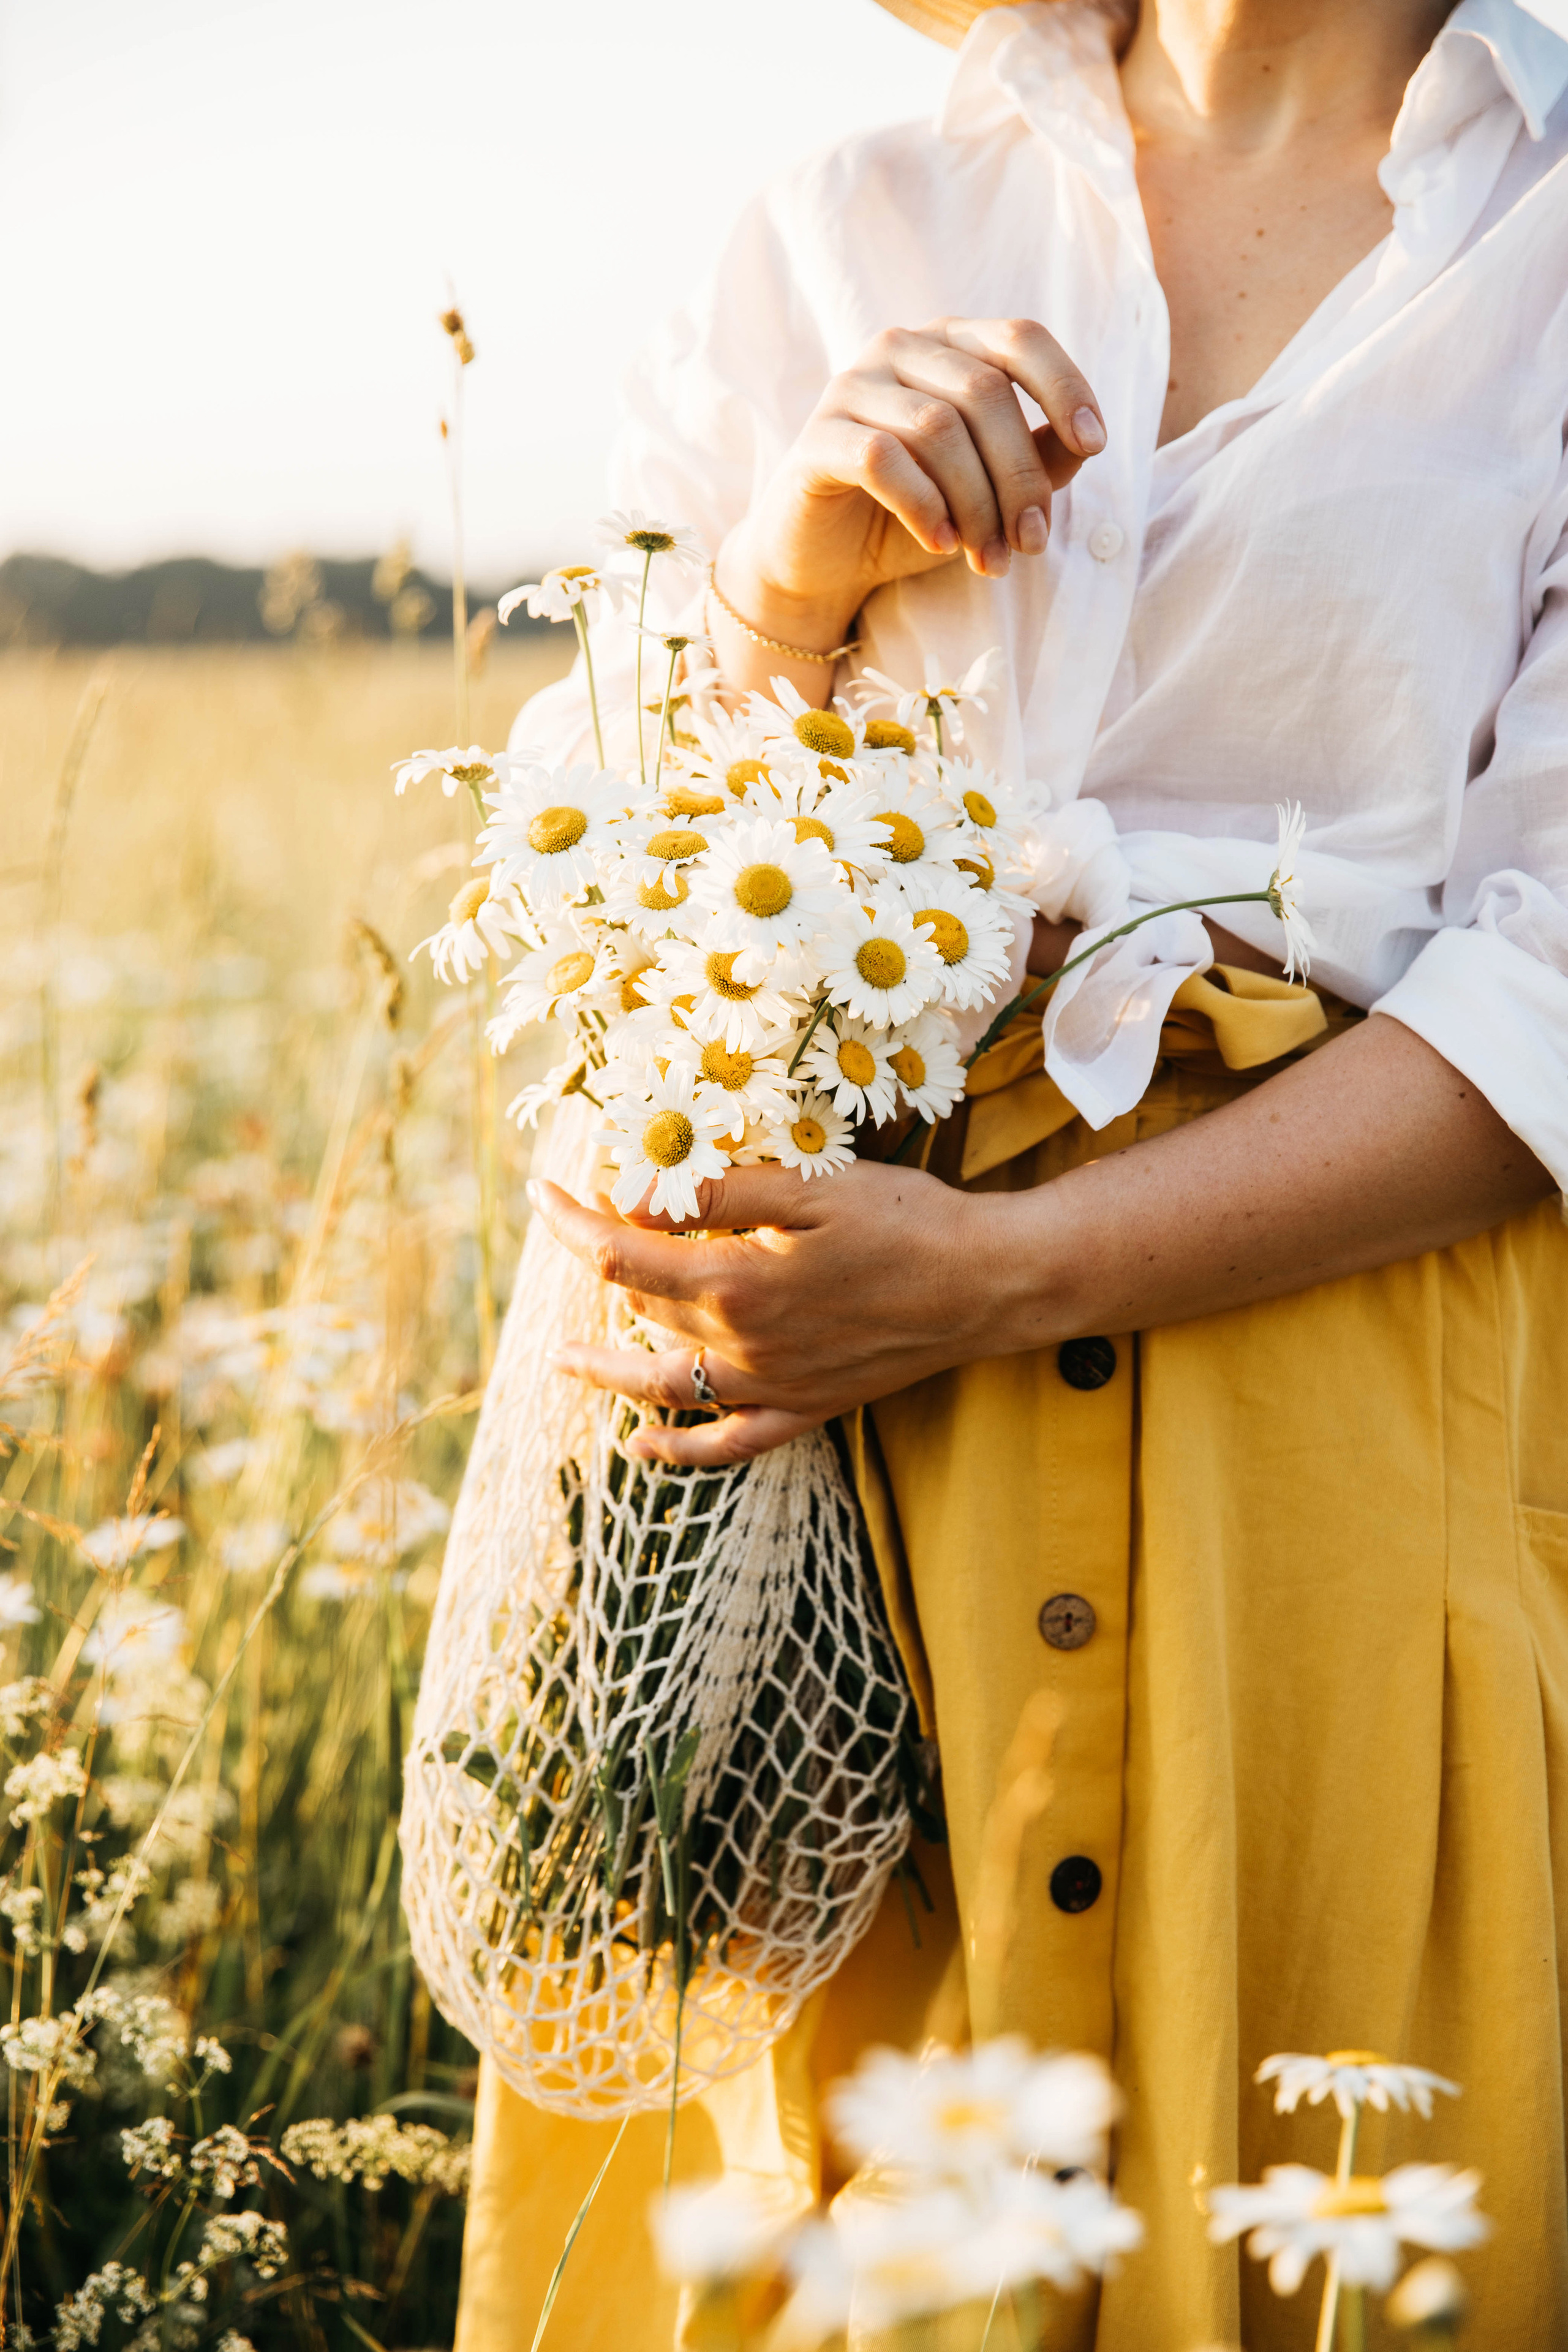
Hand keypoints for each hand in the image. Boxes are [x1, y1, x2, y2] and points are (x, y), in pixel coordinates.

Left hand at [531, 1159, 1033, 1467]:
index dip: (571, 1220)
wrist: (988, 1285)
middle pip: (643, 1304)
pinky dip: (679, 1450)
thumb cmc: (908, 1221)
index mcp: (736, 1281)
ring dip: (608, 1371)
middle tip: (581, 1226)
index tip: (543, 1189)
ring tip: (564, 1359)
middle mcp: (742, 1344)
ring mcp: (773, 1385)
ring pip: (665, 1382)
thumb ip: (720, 1192)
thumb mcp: (813, 1187)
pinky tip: (644, 1446)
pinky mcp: (807, 1407)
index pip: (621, 1252)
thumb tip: (636, 1196)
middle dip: (601, 1264)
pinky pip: (729, 1443)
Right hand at [717, 316, 1106, 654]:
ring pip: (938, 427)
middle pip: (985, 392)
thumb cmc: (915, 516)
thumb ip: (1037, 459)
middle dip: (1020, 475)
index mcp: (948, 346)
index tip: (1093, 444)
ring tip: (988, 559)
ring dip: (977, 503)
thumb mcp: (990, 489)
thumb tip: (1083, 445)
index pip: (1019, 338)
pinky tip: (938, 543)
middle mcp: (899, 349)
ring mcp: (852, 387)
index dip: (1064, 385)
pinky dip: (922, 504)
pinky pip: (882, 458)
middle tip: (1031, 542)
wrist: (826, 565)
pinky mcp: (817, 437)